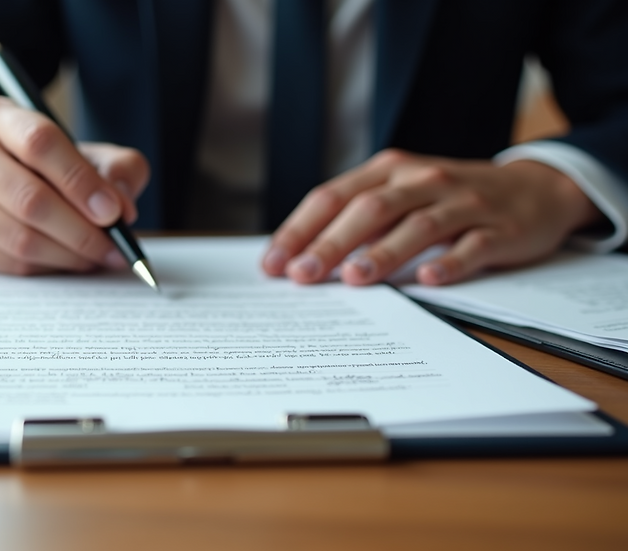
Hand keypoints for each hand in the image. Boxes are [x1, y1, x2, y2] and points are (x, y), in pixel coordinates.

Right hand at [0, 96, 148, 274]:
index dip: (81, 182)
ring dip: (68, 256)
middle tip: (115, 248)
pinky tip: (67, 262)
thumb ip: (116, 169)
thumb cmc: (44, 165)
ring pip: (19, 238)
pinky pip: (7, 262)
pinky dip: (46, 268)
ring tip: (97, 258)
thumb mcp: (82, 151)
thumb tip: (122, 208)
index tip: (114, 213)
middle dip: (82, 231)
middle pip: (29, 199)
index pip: (40, 144)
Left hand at [262, 149, 602, 285]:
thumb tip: (301, 256)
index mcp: (389, 170)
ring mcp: (463, 202)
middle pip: (370, 209)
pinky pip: (473, 246)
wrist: (535, 189)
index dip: (300, 229)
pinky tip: (428, 280)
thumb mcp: (401, 193)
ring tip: (355, 278)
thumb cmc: (449, 198)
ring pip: (418, 225)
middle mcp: (422, 180)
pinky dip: (450, 263)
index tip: (274, 264)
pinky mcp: (500, 228)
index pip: (333, 196)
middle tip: (303, 274)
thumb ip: (357, 218)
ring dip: (384, 252)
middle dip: (332, 243)